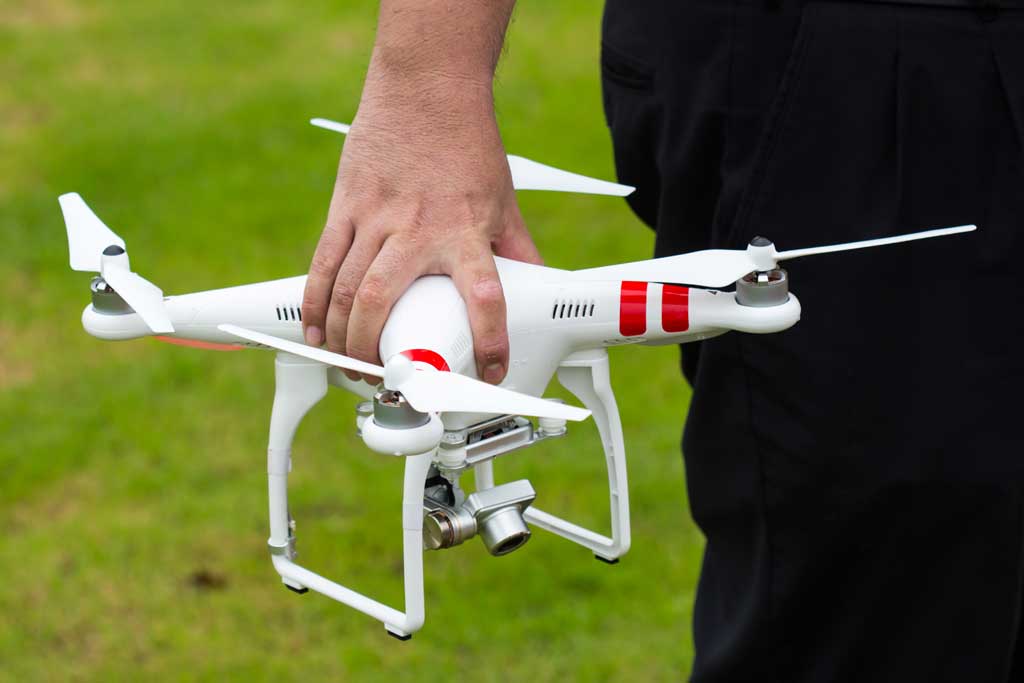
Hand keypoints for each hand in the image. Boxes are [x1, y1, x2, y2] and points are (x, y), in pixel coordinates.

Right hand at [301, 78, 540, 384]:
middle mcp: (417, 229)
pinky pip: (322, 263)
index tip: (490, 372)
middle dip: (377, 352)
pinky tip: (317, 334)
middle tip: (386, 379)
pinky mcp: (346, 206)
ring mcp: (375, 217)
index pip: (484, 294)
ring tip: (352, 365)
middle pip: (383, 302)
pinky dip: (315, 305)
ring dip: (344, 338)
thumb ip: (518, 251)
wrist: (427, 88)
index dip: (488, 340)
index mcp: (466, 231)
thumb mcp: (504, 202)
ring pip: (347, 290)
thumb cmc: (467, 146)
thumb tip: (539, 289)